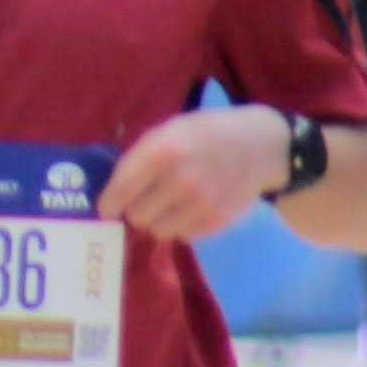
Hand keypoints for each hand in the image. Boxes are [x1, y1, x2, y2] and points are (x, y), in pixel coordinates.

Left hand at [96, 107, 285, 243]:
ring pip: (158, 230)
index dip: (109, 204)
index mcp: (162, 151)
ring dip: (160, 220)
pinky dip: (183, 225)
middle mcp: (180, 179)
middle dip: (137, 209)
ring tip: (171, 204)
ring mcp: (201, 203)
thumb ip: (140, 158)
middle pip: (137, 216)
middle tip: (147, 200)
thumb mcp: (169, 130)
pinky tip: (192, 207)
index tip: (107, 208)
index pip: (121, 191)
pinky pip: (184, 236)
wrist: (259, 145)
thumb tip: (111, 192)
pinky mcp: (217, 221)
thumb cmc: (205, 134)